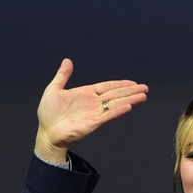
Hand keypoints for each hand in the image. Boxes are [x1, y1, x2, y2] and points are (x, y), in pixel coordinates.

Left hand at [34, 58, 148, 162]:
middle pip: (115, 94)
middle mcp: (93, 102)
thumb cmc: (48, 112)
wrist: (46, 132)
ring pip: (116, 104)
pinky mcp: (93, 123)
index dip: (120, 84)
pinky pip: (108, 116)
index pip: (107, 86)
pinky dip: (118, 111)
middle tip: (145, 88)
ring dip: (130, 100)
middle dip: (130, 91)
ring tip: (143, 96)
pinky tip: (129, 106)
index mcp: (86, 93)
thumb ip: (62, 76)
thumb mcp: (54, 90)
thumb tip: (67, 60)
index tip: (133, 82)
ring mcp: (94, 113)